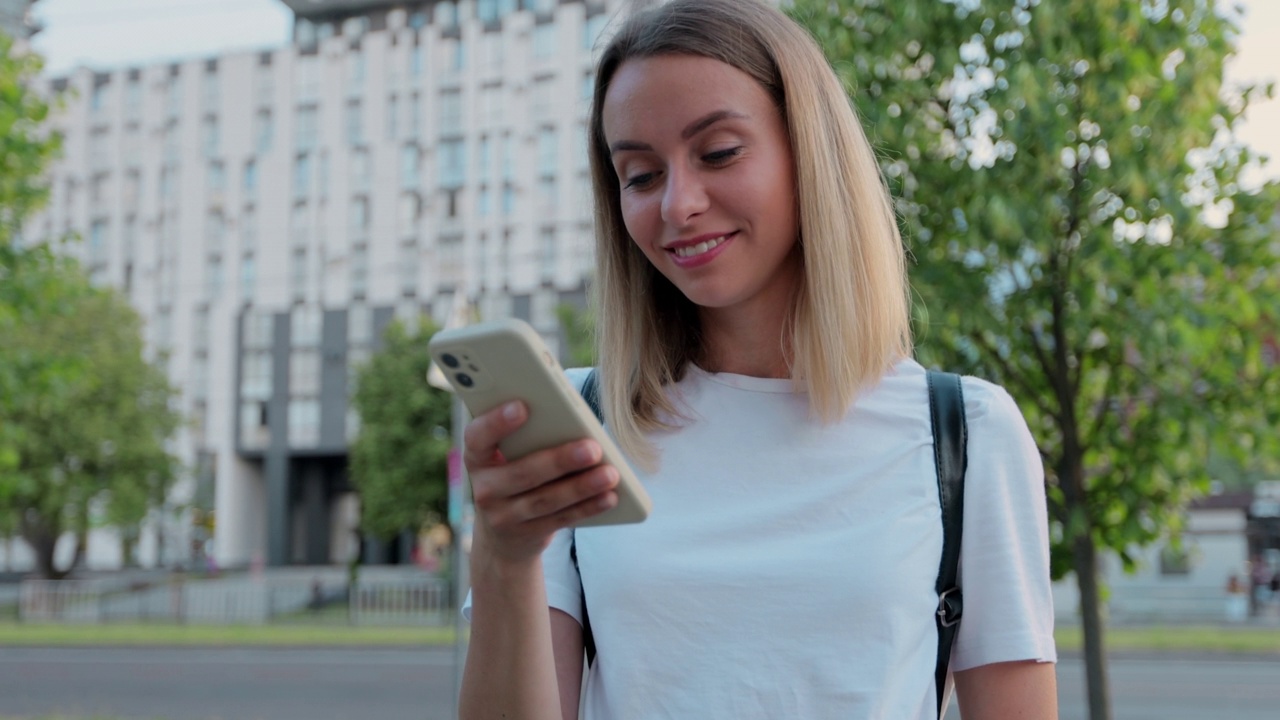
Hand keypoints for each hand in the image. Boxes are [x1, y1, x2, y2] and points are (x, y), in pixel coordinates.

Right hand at [464, 400, 619, 564]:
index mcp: (478, 458)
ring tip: (610, 474)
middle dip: (561, 460)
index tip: (522, 406)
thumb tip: (574, 422)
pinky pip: (561, 520)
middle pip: (522, 473)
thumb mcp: (510, 455)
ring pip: (546, 500)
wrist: (503, 536)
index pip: (477, 437)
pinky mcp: (527, 535)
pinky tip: (610, 496)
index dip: (496, 422)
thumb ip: (530, 437)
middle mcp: (484, 488)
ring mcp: (503, 517)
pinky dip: (587, 507)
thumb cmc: (515, 473)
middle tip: (593, 448)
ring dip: (581, 487)